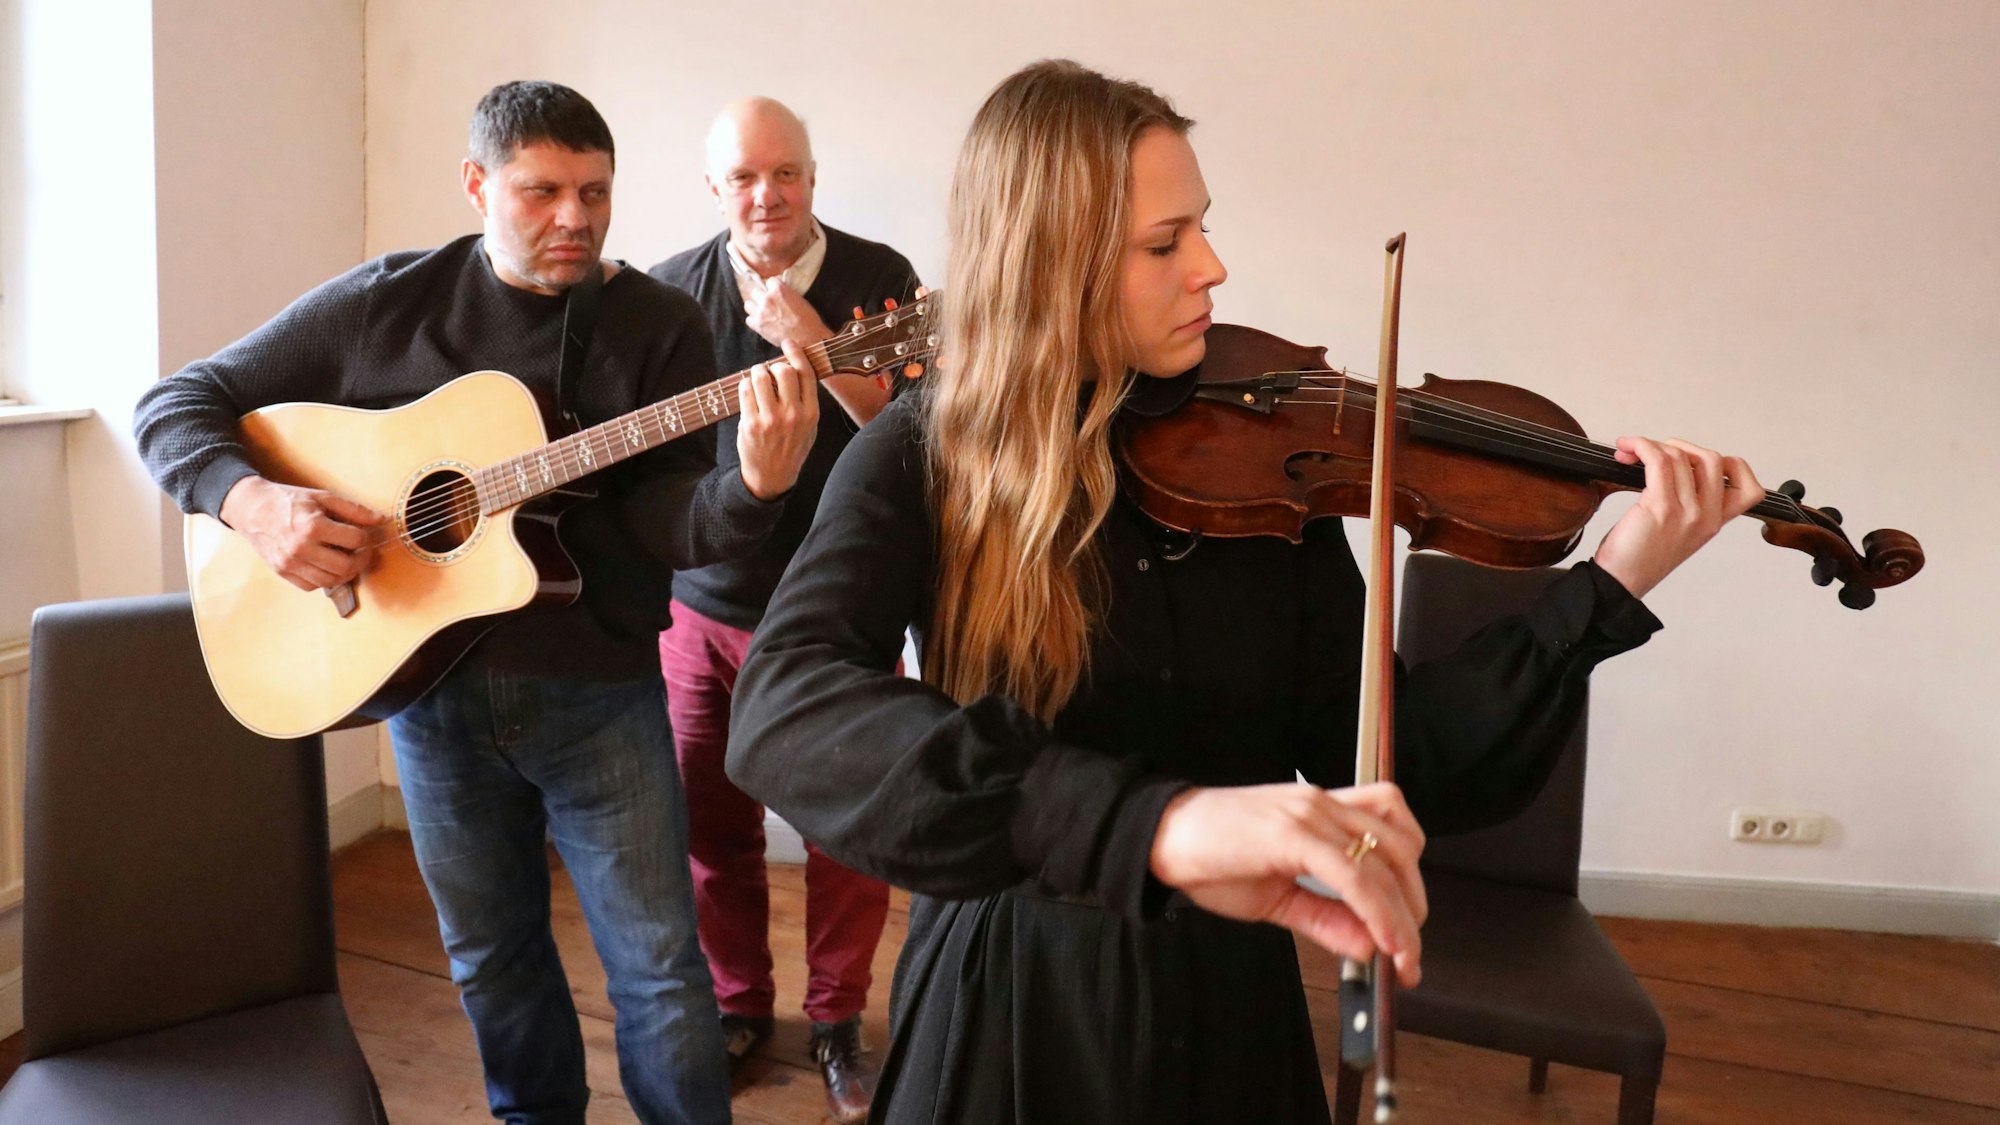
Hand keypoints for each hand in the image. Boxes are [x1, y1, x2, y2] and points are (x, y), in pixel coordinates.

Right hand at [218, 475, 382, 591]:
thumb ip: (354, 510)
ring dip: (346, 572)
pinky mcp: (282, 572)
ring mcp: (290, 563)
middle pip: (345, 567)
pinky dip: (325, 579)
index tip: (366, 534)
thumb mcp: (322, 497)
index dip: (367, 537)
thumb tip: (380, 520)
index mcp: (312, 526)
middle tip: (363, 551)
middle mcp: (300, 548)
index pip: (355, 540)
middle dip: (361, 560)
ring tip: (348, 558)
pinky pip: (312, 586)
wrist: (251, 508)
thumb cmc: (289, 501)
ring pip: (330, 581)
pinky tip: (328, 565)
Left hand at [736, 339, 819, 499]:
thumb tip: (795, 368)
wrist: (773, 477)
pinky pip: (745, 390)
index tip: (789, 344)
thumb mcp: (810, 427)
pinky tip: (748, 391)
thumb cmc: (791, 448)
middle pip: (783, 371)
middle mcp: (793, 415)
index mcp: (811, 414)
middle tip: (770, 371)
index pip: (806, 374)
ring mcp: (770, 420)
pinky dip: (745, 385)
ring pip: (760, 377)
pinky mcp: (750, 424)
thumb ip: (806, 400)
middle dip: (774, 365)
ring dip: (757, 372)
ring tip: (757, 379)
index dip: (796, 353)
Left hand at [744, 275, 831, 349]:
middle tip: (768, 303)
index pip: (769, 281)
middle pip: (755, 292)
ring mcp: (761, 312)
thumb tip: (780, 293)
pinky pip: (749, 319)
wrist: (808, 339)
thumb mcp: (800, 300)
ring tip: (763, 313)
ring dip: (755, 308)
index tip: (776, 293)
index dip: (773, 288)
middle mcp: (767, 299)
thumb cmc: (808, 321)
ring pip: (748, 304)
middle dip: (761, 297)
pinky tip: (763, 323)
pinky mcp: (758, 325)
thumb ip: (787, 294)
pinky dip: (754, 321)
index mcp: (779, 290)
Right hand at [1149, 781, 1427, 985]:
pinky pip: (1351, 874)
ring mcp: (1309, 813)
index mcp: (1321, 810)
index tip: (1409, 936)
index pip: (1392, 834)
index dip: (1411, 885)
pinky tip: (1381, 941)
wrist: (1157, 837)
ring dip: (1403, 913)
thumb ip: (1325, 917)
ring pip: (1384, 862)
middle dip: (1414, 907)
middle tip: (1409, 954)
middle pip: (1400, 848)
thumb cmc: (1208, 858)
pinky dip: (1376, 910)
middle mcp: (1322, 804)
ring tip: (1400, 952)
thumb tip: (1370, 945)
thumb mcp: (1276, 897)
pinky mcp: (1292, 832)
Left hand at [1592, 437, 1764, 598]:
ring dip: (1650, 445)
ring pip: (1680, 456)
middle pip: (1712, 458)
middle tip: (1653, 452)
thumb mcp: (1680, 530)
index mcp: (1716, 522)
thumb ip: (1691, 502)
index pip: (1750, 488)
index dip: (1731, 465)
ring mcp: (1687, 512)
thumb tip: (1677, 461)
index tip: (1697, 462)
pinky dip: (1641, 446)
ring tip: (1631, 452)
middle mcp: (1707, 517)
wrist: (1620, 582)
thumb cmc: (1641, 556)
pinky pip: (1658, 461)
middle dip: (1679, 446)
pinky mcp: (1661, 507)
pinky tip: (1627, 449)